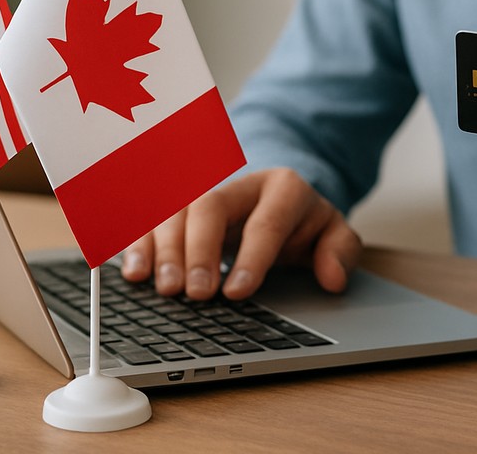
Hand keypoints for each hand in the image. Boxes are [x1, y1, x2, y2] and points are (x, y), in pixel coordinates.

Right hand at [120, 167, 362, 300]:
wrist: (279, 194)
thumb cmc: (304, 222)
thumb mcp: (334, 232)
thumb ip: (340, 252)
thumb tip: (333, 277)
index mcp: (284, 189)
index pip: (265, 222)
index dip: (251, 257)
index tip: (236, 293)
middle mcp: (240, 183)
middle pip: (210, 206)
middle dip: (198, 250)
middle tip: (195, 293)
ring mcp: (206, 191)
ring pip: (175, 208)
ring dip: (164, 249)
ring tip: (163, 288)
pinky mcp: (180, 205)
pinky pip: (152, 216)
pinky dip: (140, 244)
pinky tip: (135, 273)